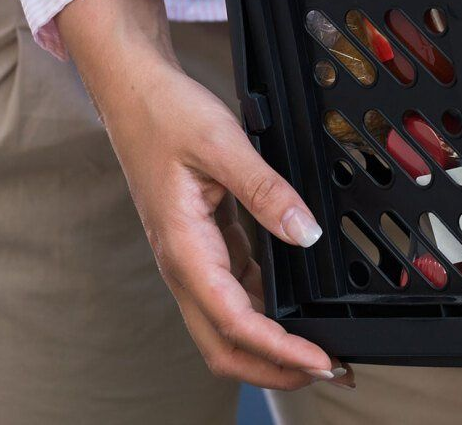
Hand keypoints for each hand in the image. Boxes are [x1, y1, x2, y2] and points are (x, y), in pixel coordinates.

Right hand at [58, 0, 349, 389]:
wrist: (132, 91)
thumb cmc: (165, 114)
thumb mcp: (222, 143)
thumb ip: (266, 190)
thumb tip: (306, 232)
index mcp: (184, 247)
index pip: (234, 322)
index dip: (280, 349)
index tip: (321, 358)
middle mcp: (183, 264)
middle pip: (223, 345)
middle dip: (274, 369)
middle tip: (330, 369)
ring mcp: (191, 258)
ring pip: (226, 326)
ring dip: (270, 346)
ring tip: (320, 347)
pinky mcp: (201, 245)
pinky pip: (231, 294)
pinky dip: (263, 313)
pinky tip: (293, 306)